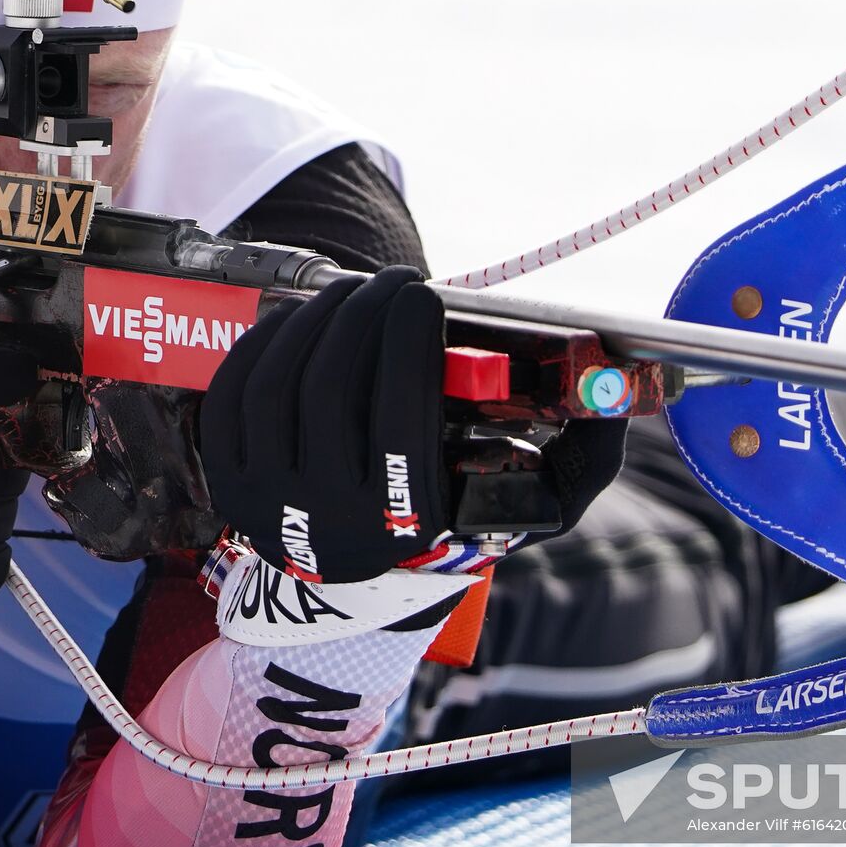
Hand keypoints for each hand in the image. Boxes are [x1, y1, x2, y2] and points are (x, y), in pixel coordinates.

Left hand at [200, 266, 631, 584]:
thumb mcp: (537, 501)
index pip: (399, 412)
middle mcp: (329, 520)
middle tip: (390, 281)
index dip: (409, 338)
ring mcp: (268, 505)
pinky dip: (265, 343)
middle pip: (331, 388)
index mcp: (405, 519)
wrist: (370, 566)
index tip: (426, 293)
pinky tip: (302, 321)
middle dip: (362, 313)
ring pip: (278, 384)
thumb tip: (615, 397)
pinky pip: (234, 395)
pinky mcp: (230, 485)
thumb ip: (588, 454)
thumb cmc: (460, 512)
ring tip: (351, 295)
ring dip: (315, 319)